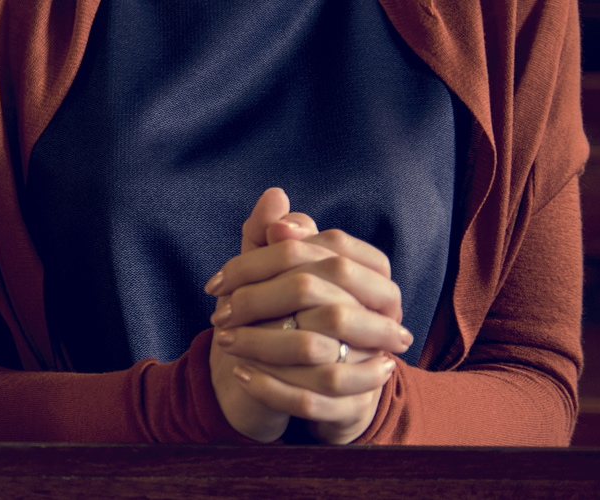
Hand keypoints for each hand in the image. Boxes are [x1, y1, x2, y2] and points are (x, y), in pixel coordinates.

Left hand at [205, 188, 408, 443]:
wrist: (312, 384)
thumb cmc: (290, 316)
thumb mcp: (276, 275)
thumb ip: (272, 238)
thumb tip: (274, 196)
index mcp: (371, 274)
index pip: (325, 249)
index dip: (266, 258)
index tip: (220, 278)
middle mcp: (382, 314)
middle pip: (315, 290)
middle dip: (257, 297)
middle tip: (218, 309)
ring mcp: (373, 359)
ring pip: (314, 344)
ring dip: (259, 341)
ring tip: (222, 337)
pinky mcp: (355, 402)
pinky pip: (311, 396)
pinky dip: (268, 382)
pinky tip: (237, 372)